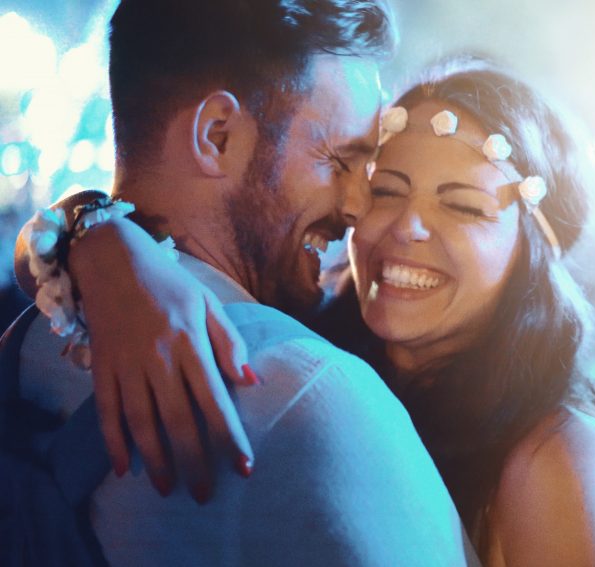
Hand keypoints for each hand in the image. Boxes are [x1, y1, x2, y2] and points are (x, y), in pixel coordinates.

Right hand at [70, 218, 255, 502]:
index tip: (244, 466)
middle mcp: (158, 357)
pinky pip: (107, 411)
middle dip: (195, 460)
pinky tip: (125, 467)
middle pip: (179, 420)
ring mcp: (127, 364)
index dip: (229, 437)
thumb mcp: (208, 303)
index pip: (215, 400)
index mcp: (190, 342)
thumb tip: (251, 381)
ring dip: (156, 459)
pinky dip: (114, 441)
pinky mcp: (102, 367)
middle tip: (206, 493)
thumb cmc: (170, 283)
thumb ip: (230, 343)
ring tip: (170, 489)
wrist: (112, 259)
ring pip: (142, 421)